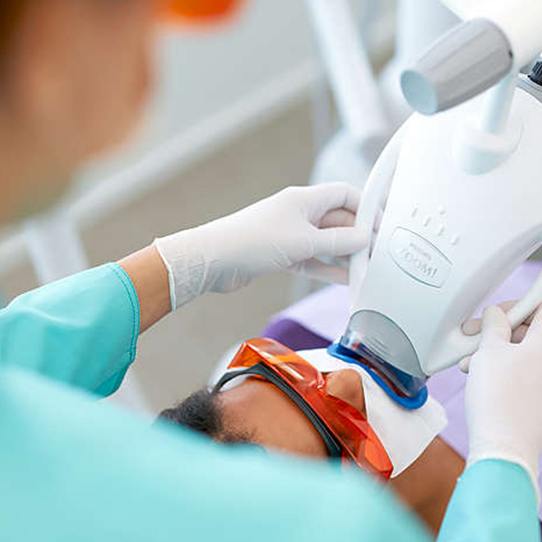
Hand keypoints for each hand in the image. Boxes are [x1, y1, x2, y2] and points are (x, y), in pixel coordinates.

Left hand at [155, 183, 366, 308]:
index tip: (383, 226)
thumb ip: (337, 242)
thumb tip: (365, 239)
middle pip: (338, 221)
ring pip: (326, 244)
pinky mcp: (282, 255)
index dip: (366, 207)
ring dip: (344, 256)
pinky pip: (312, 260)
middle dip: (357, 237)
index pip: (345, 194)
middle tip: (378, 255)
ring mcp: (290, 235)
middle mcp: (299, 214)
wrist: (214, 260)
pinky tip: (344, 280)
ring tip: (366, 271)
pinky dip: (327, 269)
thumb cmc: (255, 241)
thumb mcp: (303, 242)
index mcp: (305, 200)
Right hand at [465, 305, 541, 495]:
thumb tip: (496, 316)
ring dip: (496, 348)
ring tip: (472, 359)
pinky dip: (501, 366)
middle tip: (477, 332)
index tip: (502, 310)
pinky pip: (521, 370)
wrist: (504, 445)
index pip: (540, 308)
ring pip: (522, 350)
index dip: (518, 306)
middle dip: (501, 328)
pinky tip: (479, 373)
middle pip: (531, 330)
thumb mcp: (489, 351)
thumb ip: (493, 326)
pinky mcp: (537, 395)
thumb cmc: (500, 399)